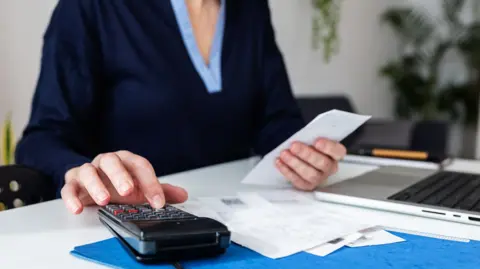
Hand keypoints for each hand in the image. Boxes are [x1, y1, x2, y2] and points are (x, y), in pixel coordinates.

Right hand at [61, 150, 187, 213]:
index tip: (158, 202)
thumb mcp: (140, 186)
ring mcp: (88, 171)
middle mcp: (106, 162)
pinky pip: (68, 188)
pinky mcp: (72, 183)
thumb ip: (159, 190)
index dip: (151, 183)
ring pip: (88, 172)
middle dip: (120, 176)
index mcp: (126, 160)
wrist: (91, 179)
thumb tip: (183, 195)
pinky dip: (71, 197)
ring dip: (96, 186)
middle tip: (128, 191)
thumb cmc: (117, 182)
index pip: (140, 166)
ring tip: (104, 201)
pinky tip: (78, 208)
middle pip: (112, 162)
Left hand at [275, 138, 345, 190]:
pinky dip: (287, 171)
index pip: (338, 151)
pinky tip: (280, 162)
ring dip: (295, 163)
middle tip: (294, 146)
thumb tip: (303, 135)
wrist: (298, 154)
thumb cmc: (307, 143)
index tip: (317, 142)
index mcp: (335, 154)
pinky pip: (298, 181)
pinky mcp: (307, 185)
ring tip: (284, 154)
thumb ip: (310, 136)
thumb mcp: (311, 136)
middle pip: (323, 163)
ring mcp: (319, 178)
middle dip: (307, 154)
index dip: (328, 147)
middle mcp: (329, 167)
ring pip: (311, 174)